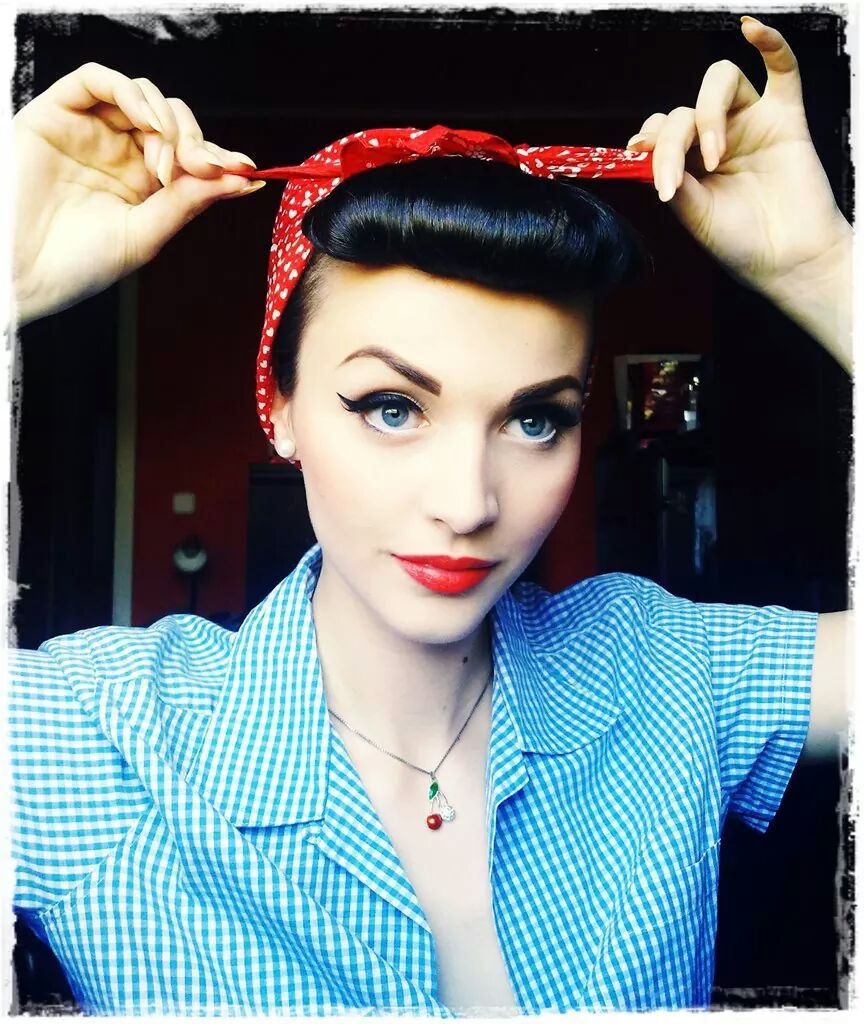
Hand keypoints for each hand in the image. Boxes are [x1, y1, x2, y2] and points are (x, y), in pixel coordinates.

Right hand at [12, 62, 265, 323]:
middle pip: (173, 121)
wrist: (21, 271)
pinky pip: (97, 80)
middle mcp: (120, 154)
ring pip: (143, 96)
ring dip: (168, 120)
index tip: (245, 168)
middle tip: (201, 169)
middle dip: (195, 141)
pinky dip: (130, 92)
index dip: (218, 157)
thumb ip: (189, 202)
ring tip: (169, 161)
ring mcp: (90, 131)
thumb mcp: (145, 234)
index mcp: (144, 185)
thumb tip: (242, 180)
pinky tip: (147, 120)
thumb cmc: (77, 265)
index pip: (190, 155)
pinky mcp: (58, 113)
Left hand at [627, 17, 851, 363]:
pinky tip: (753, 30)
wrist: (786, 261)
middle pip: (684, 109)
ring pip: (720, 83)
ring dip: (708, 114)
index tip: (639, 160)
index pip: (661, 130)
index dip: (648, 140)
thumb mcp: (693, 213)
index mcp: (689, 162)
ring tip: (714, 157)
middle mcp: (716, 137)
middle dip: (672, 139)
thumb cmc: (741, 243)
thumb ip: (672, 178)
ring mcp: (750, 123)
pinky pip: (782, 68)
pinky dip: (770, 42)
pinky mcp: (785, 117)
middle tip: (676, 178)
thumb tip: (645, 151)